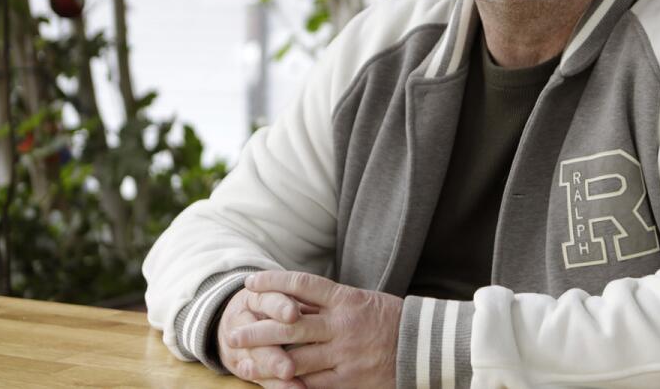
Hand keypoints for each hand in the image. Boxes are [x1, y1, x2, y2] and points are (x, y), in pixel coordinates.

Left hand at [229, 271, 404, 387]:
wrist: (424, 346)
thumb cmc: (389, 320)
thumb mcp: (362, 302)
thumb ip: (328, 305)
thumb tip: (289, 301)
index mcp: (347, 300)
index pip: (303, 284)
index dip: (273, 282)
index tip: (249, 283)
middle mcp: (343, 325)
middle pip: (291, 324)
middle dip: (259, 329)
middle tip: (235, 332)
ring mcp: (346, 354)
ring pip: (296, 358)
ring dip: (266, 363)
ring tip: (244, 363)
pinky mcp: (350, 380)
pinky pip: (312, 385)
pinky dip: (290, 386)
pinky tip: (274, 384)